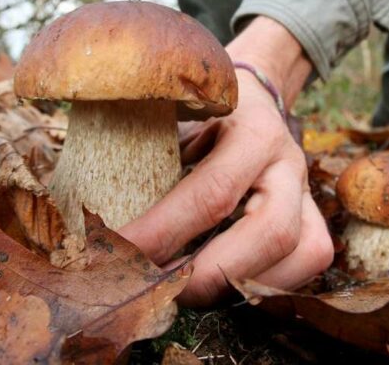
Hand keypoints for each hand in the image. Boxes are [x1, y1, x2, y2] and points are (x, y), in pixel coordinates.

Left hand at [119, 17, 333, 306]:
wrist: (252, 96)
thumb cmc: (201, 108)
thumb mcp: (174, 112)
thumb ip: (142, 144)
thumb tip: (73, 197)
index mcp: (252, 130)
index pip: (211, 192)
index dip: (162, 232)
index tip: (115, 254)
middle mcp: (289, 162)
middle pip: (270, 232)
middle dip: (209, 273)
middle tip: (159, 288)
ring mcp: (308, 192)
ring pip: (301, 254)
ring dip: (240, 285)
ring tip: (186, 292)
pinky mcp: (314, 217)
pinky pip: (306, 264)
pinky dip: (264, 284)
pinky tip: (221, 284)